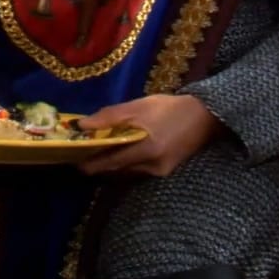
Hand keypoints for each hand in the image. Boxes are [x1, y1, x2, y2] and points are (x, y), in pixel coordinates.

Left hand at [77, 95, 223, 177]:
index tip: (72, 161)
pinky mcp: (164, 171)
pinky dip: (126, 163)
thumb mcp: (139, 107)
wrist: (205, 116)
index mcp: (146, 150)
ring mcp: (159, 172)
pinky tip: (119, 154)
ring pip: (127, 172)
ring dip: (111, 164)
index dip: (90, 163)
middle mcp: (152, 167)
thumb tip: (82, 125)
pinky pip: (138, 171)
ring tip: (95, 154)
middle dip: (98, 165)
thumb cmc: (170, 108)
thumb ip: (110, 117)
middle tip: (79, 157)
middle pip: (117, 170)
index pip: (110, 162)